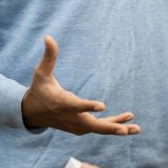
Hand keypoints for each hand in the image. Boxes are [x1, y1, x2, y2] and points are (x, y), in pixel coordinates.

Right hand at [22, 36, 140, 135]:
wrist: (32, 113)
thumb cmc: (39, 89)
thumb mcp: (41, 72)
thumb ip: (49, 56)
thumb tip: (48, 36)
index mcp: (61, 103)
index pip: (76, 106)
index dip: (88, 107)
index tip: (103, 106)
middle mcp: (71, 117)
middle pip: (92, 125)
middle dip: (109, 128)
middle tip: (125, 130)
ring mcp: (76, 125)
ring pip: (99, 129)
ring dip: (117, 127)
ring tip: (136, 127)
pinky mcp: (81, 128)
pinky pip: (100, 128)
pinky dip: (114, 125)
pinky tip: (129, 121)